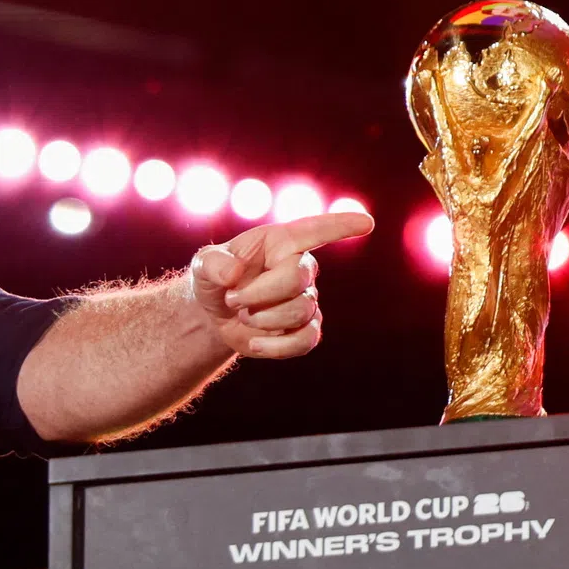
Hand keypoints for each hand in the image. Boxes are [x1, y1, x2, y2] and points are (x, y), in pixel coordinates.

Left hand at [190, 211, 373, 358]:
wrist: (214, 312)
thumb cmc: (214, 277)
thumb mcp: (202, 265)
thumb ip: (212, 264)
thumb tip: (234, 274)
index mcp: (280, 242)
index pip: (315, 230)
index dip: (339, 226)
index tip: (366, 222)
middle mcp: (300, 268)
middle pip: (298, 277)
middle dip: (260, 292)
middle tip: (233, 299)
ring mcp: (305, 299)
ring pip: (301, 310)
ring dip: (264, 318)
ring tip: (242, 315)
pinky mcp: (304, 329)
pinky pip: (307, 340)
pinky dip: (277, 347)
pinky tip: (255, 344)